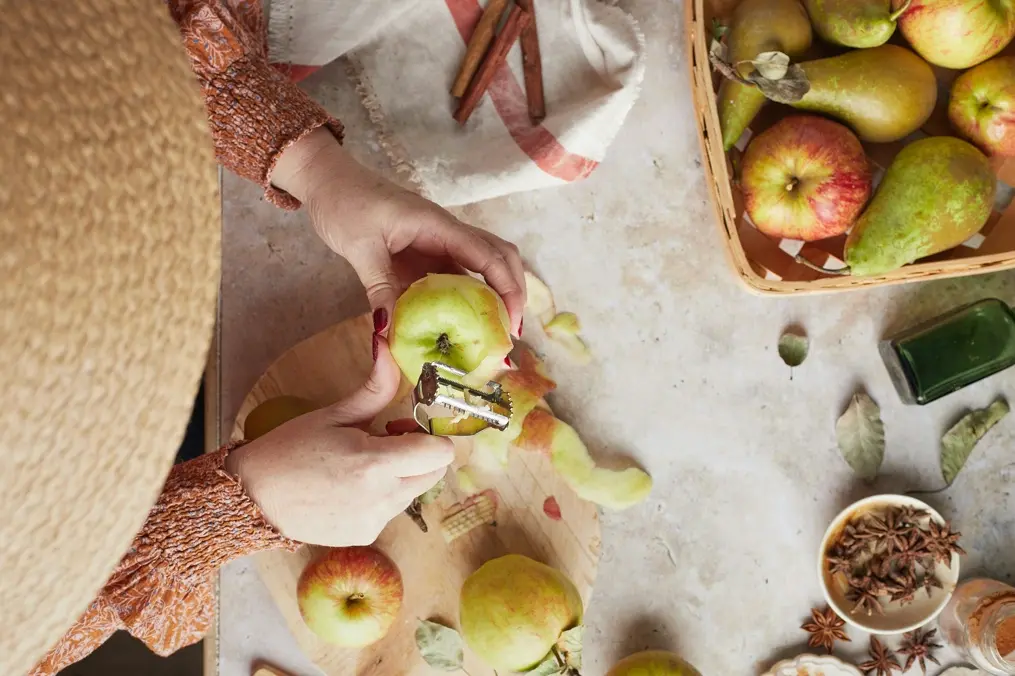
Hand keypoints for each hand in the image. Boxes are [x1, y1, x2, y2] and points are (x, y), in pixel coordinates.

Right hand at [225, 336, 452, 545]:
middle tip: (383, 441)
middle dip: (419, 455)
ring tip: (358, 466)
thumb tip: (388, 343)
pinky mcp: (366, 536)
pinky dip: (381, 496)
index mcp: (375, 463)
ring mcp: (375, 521)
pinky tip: (348, 488)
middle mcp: (382, 498)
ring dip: (400, 475)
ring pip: (413, 491)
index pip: (440, 453)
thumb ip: (376, 386)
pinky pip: (391, 510)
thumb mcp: (335, 414)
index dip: (429, 435)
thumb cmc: (290, 449)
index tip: (404, 427)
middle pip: (434, 473)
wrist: (254, 497)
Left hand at [269, 128, 525, 335]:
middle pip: (499, 257)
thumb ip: (379, 288)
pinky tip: (463, 325)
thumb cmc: (345, 203)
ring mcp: (439, 243)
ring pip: (481, 268)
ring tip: (494, 335)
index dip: (508, 288)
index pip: (489, 255)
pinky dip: (466, 300)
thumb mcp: (360, 248)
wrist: (329, 182)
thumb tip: (387, 331)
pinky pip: (455, 277)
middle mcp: (447, 233)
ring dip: (494, 297)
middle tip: (510, 332)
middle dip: (513, 292)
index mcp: (439, 226)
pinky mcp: (427, 254)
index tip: (513, 322)